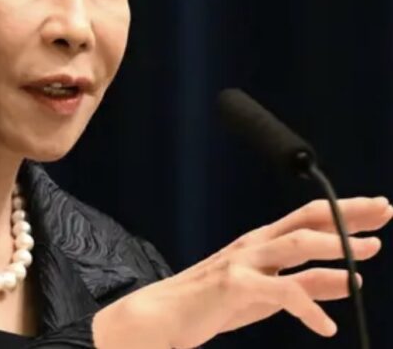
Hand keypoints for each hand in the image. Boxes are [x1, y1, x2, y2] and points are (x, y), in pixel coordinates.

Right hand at [94, 196, 391, 348]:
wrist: (165, 316)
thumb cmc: (214, 303)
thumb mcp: (269, 294)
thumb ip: (308, 284)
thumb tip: (352, 280)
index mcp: (262, 242)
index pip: (308, 218)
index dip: (345, 211)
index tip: (378, 208)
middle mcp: (255, 244)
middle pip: (307, 220)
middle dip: (348, 215)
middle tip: (385, 211)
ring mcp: (244, 261)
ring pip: (296, 244)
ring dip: (335, 247)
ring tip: (369, 254)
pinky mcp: (236, 285)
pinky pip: (282, 293)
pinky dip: (310, 307)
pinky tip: (326, 327)